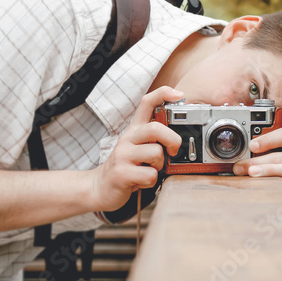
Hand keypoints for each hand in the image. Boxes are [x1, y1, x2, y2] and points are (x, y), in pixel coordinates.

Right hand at [91, 86, 182, 211]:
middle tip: (172, 151)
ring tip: (150, 169)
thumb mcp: (139, 146)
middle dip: (172, 140)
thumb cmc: (127, 166)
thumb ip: (156, 138)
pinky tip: (142, 181)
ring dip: (160, 165)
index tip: (179, 95)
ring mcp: (123, 155)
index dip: (164, 94)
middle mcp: (128, 138)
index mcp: (135, 130)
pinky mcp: (121, 173)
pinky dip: (151, 181)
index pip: (147, 102)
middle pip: (155, 128)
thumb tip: (180, 133)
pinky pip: (149, 175)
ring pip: (155, 153)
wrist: (101, 187)